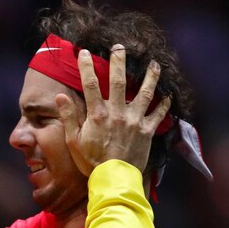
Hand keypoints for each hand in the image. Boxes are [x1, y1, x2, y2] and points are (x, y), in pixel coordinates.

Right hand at [57, 45, 170, 175]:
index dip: (86, 66)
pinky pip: (158, 115)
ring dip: (150, 77)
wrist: (113, 179)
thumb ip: (69, 117)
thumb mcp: (73, 141)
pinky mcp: (147, 132)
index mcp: (98, 114)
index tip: (84, 53)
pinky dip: (164, 105)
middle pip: (119, 81)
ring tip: (155, 64)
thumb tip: (60, 96)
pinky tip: (168, 96)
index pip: (90, 84)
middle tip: (120, 47)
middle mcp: (117, 113)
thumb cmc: (91, 162)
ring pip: (145, 93)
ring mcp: (134, 121)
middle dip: (119, 61)